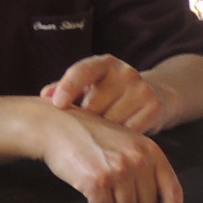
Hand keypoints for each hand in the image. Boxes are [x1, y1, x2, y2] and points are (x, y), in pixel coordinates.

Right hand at [34, 103, 185, 202]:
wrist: (57, 126)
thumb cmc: (91, 137)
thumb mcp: (128, 143)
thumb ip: (146, 166)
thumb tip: (157, 201)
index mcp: (151, 151)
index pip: (172, 190)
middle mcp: (139, 160)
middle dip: (128, 200)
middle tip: (112, 179)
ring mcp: (119, 171)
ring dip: (110, 201)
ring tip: (98, 176)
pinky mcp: (98, 182)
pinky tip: (86, 183)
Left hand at [40, 54, 172, 132]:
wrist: (157, 94)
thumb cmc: (112, 93)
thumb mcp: (90, 86)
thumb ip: (65, 89)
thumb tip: (45, 96)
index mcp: (105, 63)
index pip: (83, 71)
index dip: (68, 87)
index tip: (57, 104)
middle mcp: (126, 72)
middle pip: (94, 104)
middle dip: (87, 119)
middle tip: (87, 126)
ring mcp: (142, 89)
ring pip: (111, 122)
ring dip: (103, 133)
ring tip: (104, 132)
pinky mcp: (154, 107)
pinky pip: (128, 131)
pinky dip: (121, 139)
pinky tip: (119, 138)